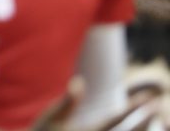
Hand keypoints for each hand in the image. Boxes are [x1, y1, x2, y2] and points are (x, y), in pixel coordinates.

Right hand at [30, 76, 156, 129]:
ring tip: (153, 119)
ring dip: (140, 128)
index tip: (149, 97)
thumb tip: (79, 82)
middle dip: (144, 117)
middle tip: (157, 105)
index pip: (118, 117)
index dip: (135, 107)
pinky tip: (134, 128)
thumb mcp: (52, 116)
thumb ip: (68, 101)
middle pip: (128, 130)